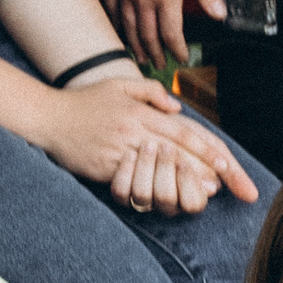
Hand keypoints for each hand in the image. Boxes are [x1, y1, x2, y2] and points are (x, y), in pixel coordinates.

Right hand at [41, 69, 259, 213]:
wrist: (48, 117)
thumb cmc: (84, 102)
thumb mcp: (119, 85)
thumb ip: (150, 91)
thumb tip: (176, 106)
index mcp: (142, 112)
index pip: (185, 130)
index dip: (210, 148)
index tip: (230, 164)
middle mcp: (136, 130)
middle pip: (181, 150)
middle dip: (210, 167)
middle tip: (234, 184)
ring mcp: (121, 149)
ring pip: (163, 166)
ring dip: (189, 179)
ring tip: (211, 192)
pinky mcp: (107, 166)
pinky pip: (135, 178)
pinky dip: (156, 188)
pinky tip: (170, 197)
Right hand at [101, 0, 222, 63]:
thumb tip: (219, 13)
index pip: (172, 33)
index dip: (177, 50)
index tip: (181, 58)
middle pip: (148, 36)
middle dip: (156, 53)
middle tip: (159, 64)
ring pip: (128, 27)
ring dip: (135, 45)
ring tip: (139, 56)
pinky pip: (111, 8)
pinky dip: (116, 23)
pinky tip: (119, 29)